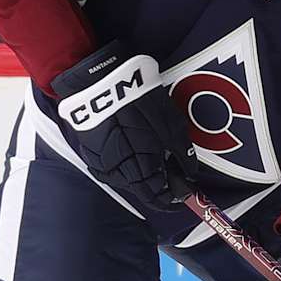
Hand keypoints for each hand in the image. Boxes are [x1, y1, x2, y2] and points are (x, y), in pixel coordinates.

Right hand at [51, 39, 195, 210]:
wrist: (103, 80)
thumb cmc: (138, 101)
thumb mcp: (172, 126)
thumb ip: (182, 154)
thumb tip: (190, 171)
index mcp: (140, 169)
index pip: (156, 197)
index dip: (170, 199)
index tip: (179, 197)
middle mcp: (119, 171)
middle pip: (140, 191)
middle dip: (156, 189)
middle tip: (168, 182)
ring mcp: (101, 162)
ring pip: (124, 180)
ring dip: (138, 177)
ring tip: (150, 165)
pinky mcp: (91, 150)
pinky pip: (109, 167)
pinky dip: (122, 166)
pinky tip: (129, 155)